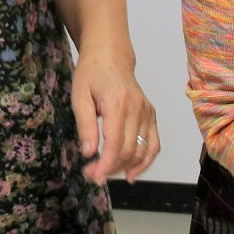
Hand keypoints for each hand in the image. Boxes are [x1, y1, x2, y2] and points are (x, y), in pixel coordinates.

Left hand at [71, 48, 157, 180]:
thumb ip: (85, 126)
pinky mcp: (152, 115)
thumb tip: (89, 153)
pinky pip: (154, 144)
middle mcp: (137, 108)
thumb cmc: (91, 74)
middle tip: (93, 175)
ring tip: (107, 174)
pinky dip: (145, 162)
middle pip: (129, 150)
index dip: (106, 164)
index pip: (115, 142)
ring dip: (125, 168)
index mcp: (117, 103)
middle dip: (111, 168)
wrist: (111, 57)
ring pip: (142, 151)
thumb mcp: (79, 97)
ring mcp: (148, 112)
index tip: (94, 177)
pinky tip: (132, 173)